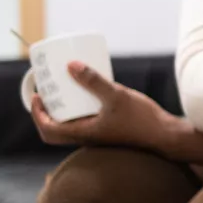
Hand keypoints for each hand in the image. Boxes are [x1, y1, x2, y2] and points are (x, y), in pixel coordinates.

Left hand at [32, 62, 202, 164]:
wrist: (165, 136)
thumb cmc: (142, 120)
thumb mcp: (116, 96)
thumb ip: (94, 81)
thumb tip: (70, 65)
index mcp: (84, 134)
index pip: (48, 130)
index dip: (37, 113)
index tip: (36, 95)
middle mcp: (87, 138)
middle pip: (54, 131)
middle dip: (45, 113)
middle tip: (45, 92)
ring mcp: (97, 136)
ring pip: (69, 127)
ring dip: (61, 111)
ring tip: (63, 89)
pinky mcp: (108, 131)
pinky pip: (84, 122)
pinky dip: (77, 110)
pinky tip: (88, 93)